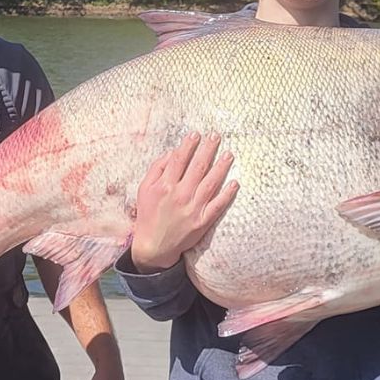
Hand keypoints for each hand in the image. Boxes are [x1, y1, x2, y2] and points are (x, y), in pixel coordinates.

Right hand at [130, 132, 238, 271]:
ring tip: (229, 154)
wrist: (154, 246)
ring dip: (221, 167)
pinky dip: (227, 194)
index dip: (188, 145)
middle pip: (198, 167)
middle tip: (216, 136)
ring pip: (211, 183)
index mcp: (165, 185)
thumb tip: (172, 153)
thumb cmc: (149, 214)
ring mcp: (193, 208)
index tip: (196, 134)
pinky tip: (235, 183)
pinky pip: (218, 205)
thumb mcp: (144, 189)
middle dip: (208, 149)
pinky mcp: (203, 221)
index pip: (179, 159)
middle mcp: (180, 195)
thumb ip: (156, 169)